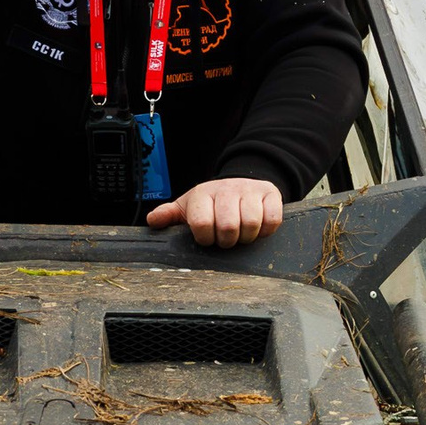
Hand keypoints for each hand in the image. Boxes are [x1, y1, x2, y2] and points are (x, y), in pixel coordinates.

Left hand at [146, 178, 284, 248]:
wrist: (240, 184)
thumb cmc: (211, 203)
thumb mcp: (188, 207)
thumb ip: (169, 215)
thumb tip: (153, 221)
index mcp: (203, 194)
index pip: (202, 223)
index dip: (206, 238)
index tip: (208, 237)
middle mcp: (227, 189)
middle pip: (228, 226)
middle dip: (227, 240)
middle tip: (226, 238)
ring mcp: (250, 190)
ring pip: (251, 223)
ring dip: (247, 237)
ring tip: (241, 234)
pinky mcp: (271, 194)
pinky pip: (272, 220)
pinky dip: (266, 230)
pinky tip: (258, 228)